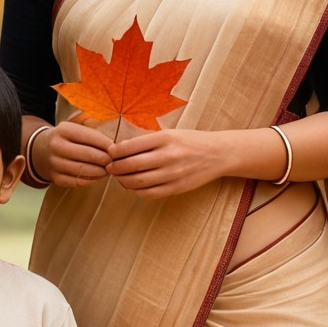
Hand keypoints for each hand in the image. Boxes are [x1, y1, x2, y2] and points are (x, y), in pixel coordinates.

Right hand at [34, 119, 112, 187]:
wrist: (41, 151)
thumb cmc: (66, 138)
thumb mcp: (74, 126)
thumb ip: (92, 130)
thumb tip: (115, 144)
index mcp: (63, 130)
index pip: (90, 136)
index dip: (106, 143)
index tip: (116, 148)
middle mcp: (56, 146)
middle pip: (88, 154)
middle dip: (105, 159)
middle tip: (115, 161)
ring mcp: (55, 163)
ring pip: (83, 170)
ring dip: (100, 171)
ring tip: (109, 169)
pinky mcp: (55, 178)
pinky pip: (77, 181)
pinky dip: (91, 180)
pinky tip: (98, 176)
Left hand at [107, 127, 231, 199]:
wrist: (218, 154)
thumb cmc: (190, 141)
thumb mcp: (170, 133)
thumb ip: (147, 141)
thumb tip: (119, 149)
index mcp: (165, 138)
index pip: (130, 146)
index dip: (114, 152)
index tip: (110, 153)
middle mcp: (168, 156)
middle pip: (131, 165)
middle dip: (115, 168)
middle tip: (109, 167)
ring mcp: (173, 174)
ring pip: (137, 182)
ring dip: (123, 180)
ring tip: (119, 177)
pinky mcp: (177, 188)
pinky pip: (149, 193)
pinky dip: (136, 191)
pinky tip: (132, 186)